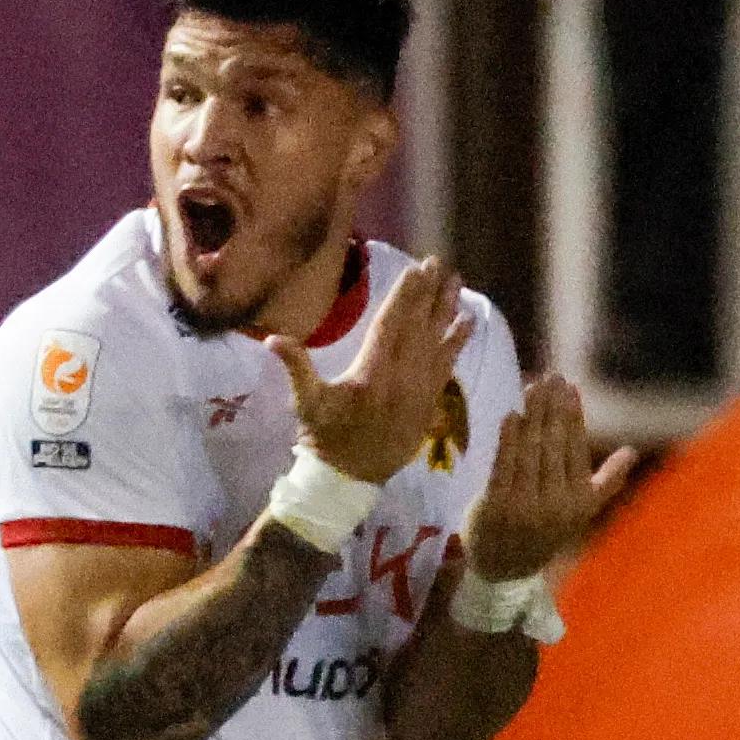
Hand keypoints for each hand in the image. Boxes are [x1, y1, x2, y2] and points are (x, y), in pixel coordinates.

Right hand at [268, 258, 472, 484]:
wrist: (353, 476)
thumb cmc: (325, 437)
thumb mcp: (306, 403)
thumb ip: (296, 368)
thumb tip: (272, 339)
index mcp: (372, 372)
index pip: (391, 325)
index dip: (404, 296)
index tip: (415, 270)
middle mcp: (402, 377)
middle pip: (419, 327)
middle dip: (428, 293)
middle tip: (437, 264)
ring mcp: (420, 389)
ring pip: (438, 341)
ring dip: (447, 310)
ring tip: (456, 282)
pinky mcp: (429, 400)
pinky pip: (447, 364)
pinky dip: (458, 342)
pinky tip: (467, 323)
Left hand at [464, 373, 636, 580]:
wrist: (505, 565)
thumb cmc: (545, 528)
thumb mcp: (580, 509)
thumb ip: (606, 481)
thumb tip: (634, 451)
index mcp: (580, 500)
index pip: (576, 449)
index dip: (573, 416)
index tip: (570, 387)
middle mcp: (556, 503)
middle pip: (554, 445)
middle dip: (552, 408)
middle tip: (550, 377)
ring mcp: (525, 505)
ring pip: (530, 452)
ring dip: (531, 415)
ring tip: (532, 386)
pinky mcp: (496, 505)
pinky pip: (503, 467)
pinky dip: (507, 440)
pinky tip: (510, 415)